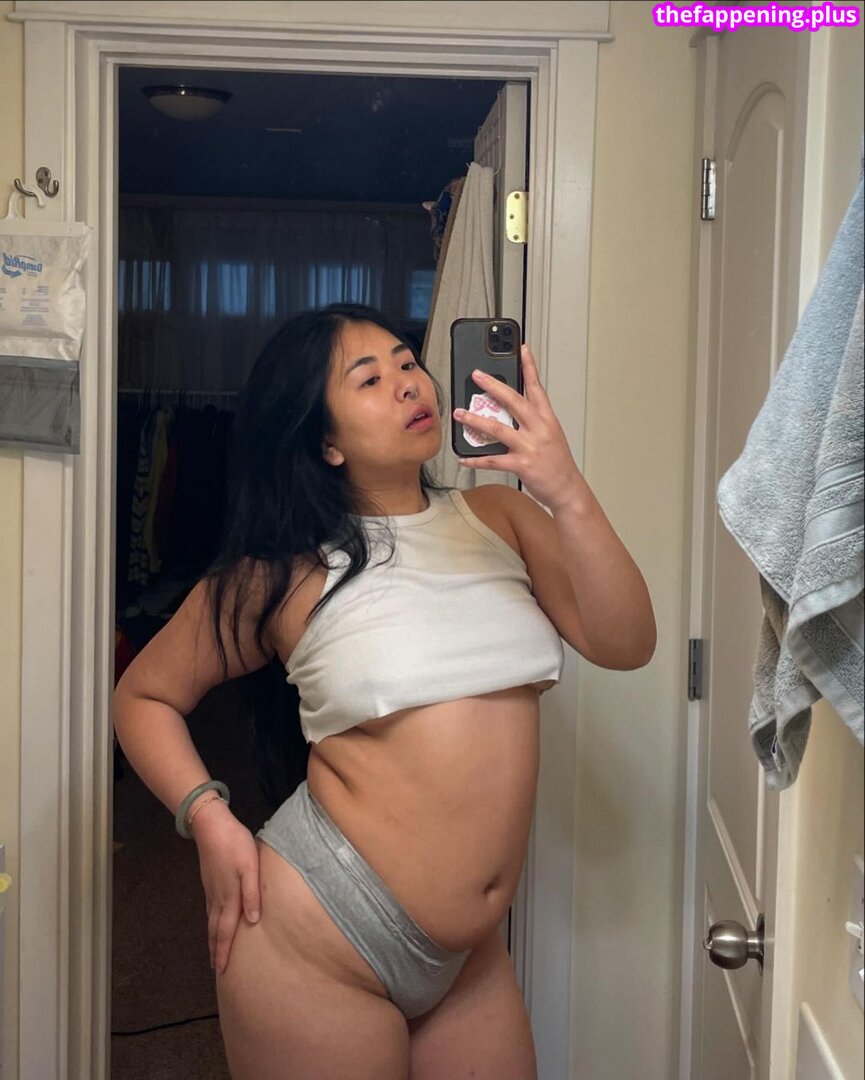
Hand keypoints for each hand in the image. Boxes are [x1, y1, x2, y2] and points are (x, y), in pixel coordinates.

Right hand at [192, 802, 260, 973]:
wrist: (211, 826)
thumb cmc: (235, 844)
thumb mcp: (250, 867)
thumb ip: (252, 893)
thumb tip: (253, 921)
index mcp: (229, 896)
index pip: (226, 931)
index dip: (224, 951)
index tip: (221, 971)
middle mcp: (217, 897)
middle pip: (215, 929)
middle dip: (216, 950)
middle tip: (216, 969)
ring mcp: (211, 889)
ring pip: (210, 920)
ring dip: (212, 937)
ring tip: (214, 951)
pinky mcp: (209, 881)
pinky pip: (209, 908)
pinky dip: (210, 922)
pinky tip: (213, 921)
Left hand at [452, 344, 582, 511]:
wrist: (568, 489)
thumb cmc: (557, 463)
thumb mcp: (550, 435)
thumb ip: (531, 421)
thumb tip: (506, 412)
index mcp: (547, 419)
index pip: (536, 387)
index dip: (529, 367)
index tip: (522, 349)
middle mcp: (539, 429)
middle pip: (513, 401)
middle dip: (493, 385)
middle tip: (477, 375)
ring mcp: (530, 447)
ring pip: (498, 429)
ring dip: (475, 420)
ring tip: (460, 413)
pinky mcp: (522, 465)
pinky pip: (493, 460)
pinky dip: (476, 460)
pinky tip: (464, 458)